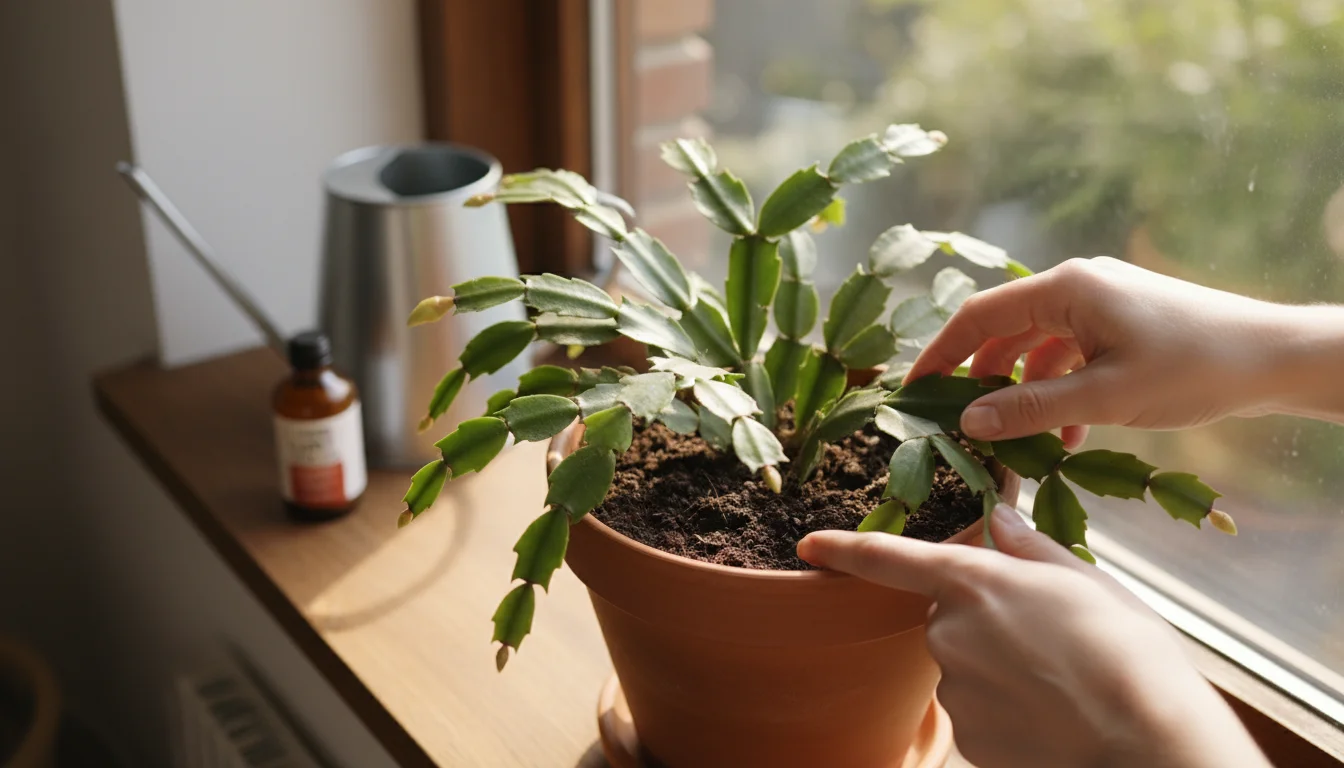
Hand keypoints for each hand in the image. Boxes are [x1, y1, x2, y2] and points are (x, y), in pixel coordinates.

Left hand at [798, 509, 1269, 767]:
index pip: (890, 559)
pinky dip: (1010, 713)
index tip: (808, 546)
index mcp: (974, 582)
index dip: (844, 549)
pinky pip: (981, 714)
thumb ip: (1029, 548)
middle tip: (1052, 638)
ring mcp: (955, 691)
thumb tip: (998, 519)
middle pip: (950, 619)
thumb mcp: (1087, 580)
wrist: (1150, 744)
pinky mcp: (969, 740)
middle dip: (988, 623)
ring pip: (968, 669)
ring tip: (1065, 680)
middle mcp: (950, 634)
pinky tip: (1054, 716)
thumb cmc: (1130, 653)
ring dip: (1002, 670)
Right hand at [905, 256, 1343, 443]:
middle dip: (981, 380)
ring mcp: (1099, 303)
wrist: (1274, 357)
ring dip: (1025, 394)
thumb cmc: (1193, 368)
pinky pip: (1070, 356)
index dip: (941, 355)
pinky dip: (1060, 392)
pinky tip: (1069, 436)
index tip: (914, 394)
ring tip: (1018, 441)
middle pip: (1004, 331)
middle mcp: (1076, 286)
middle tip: (960, 425)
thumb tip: (970, 421)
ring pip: (1037, 349)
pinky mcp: (1120, 323)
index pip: (979, 317)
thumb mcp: (1105, 397)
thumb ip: (1033, 410)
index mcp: (1066, 289)